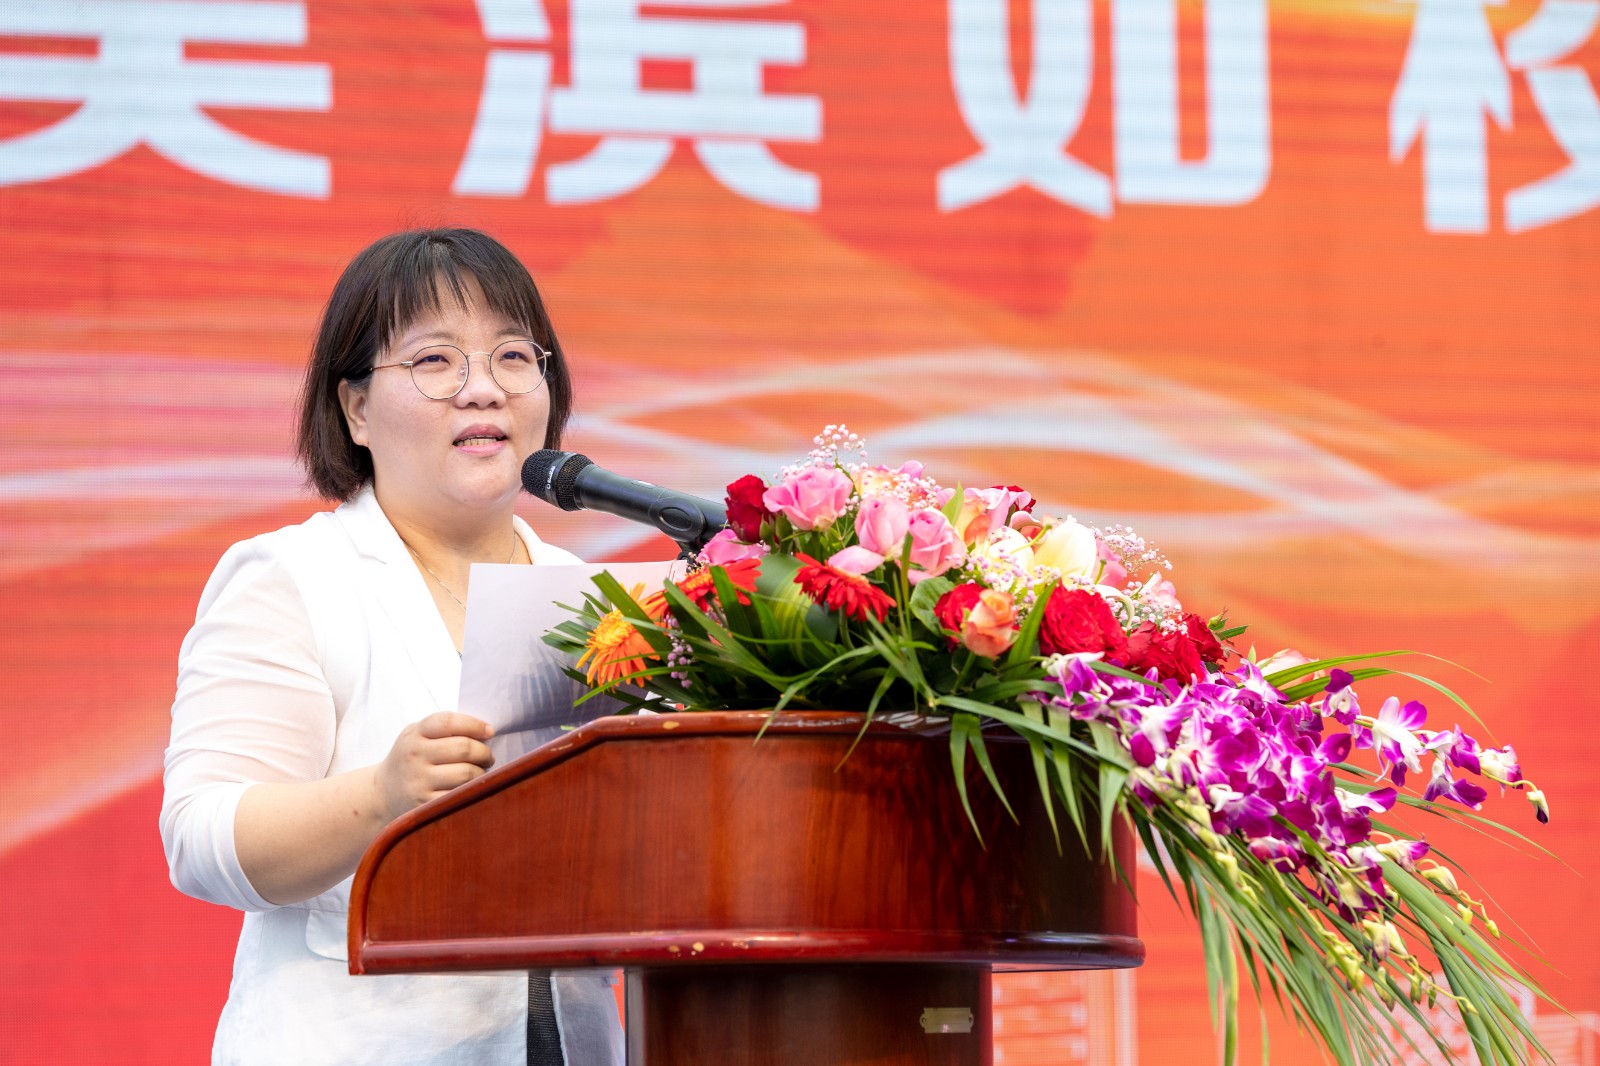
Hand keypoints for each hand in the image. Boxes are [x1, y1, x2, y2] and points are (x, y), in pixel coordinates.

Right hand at [373, 712, 495, 820]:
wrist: (383, 792)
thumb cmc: (411, 758)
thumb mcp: (417, 735)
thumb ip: (445, 728)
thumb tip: (486, 731)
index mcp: (414, 734)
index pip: (448, 722)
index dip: (474, 725)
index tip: (489, 731)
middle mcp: (414, 756)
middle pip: (463, 748)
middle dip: (484, 752)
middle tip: (487, 757)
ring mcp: (419, 781)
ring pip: (466, 773)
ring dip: (481, 772)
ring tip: (480, 771)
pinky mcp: (424, 804)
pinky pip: (459, 795)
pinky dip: (471, 790)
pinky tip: (470, 787)